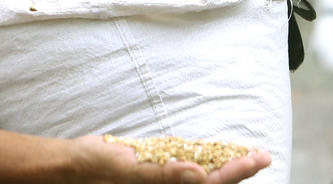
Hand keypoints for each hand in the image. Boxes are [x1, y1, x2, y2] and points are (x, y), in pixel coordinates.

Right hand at [71, 135, 271, 182]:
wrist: (70, 164)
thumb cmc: (97, 169)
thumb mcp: (130, 170)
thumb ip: (164, 175)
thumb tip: (200, 174)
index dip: (237, 172)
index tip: (259, 158)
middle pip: (211, 181)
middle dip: (237, 169)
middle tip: (262, 155)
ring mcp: (161, 178)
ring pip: (200, 173)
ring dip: (222, 164)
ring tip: (245, 154)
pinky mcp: (152, 167)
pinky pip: (182, 165)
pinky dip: (200, 157)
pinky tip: (210, 152)